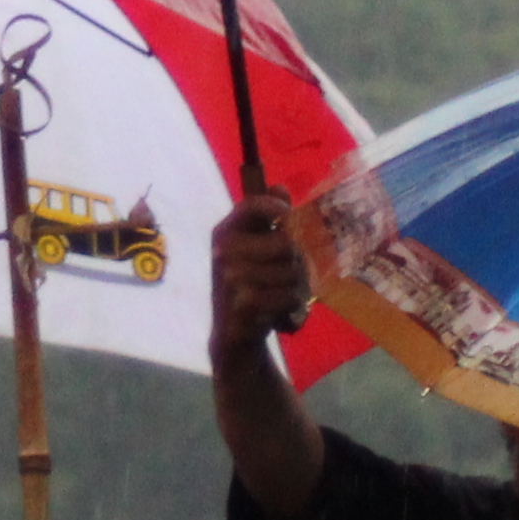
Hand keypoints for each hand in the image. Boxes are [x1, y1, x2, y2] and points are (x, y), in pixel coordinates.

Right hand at [207, 194, 311, 356]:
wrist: (233, 333)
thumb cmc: (247, 285)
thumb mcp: (252, 249)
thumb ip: (265, 219)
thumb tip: (280, 186)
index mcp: (224, 233)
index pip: (251, 206)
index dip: (275, 206)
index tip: (288, 215)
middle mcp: (224, 251)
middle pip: (285, 244)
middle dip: (294, 262)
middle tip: (286, 275)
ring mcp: (231, 278)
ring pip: (290, 272)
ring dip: (294, 287)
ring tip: (280, 294)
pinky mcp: (244, 303)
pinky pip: (288, 296)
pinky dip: (290, 305)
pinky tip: (277, 311)